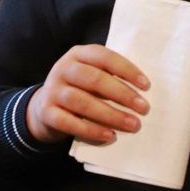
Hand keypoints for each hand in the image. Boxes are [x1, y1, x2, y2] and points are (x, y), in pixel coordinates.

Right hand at [26, 44, 149, 144]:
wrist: (43, 108)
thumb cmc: (78, 90)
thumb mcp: (90, 77)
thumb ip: (109, 78)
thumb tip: (141, 95)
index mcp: (78, 54)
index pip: (104, 57)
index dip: (126, 70)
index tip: (146, 86)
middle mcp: (63, 69)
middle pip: (94, 79)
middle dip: (122, 94)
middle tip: (144, 108)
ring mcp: (52, 90)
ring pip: (82, 102)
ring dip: (111, 114)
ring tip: (132, 125)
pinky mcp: (46, 112)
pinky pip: (70, 122)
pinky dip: (92, 130)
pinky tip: (109, 136)